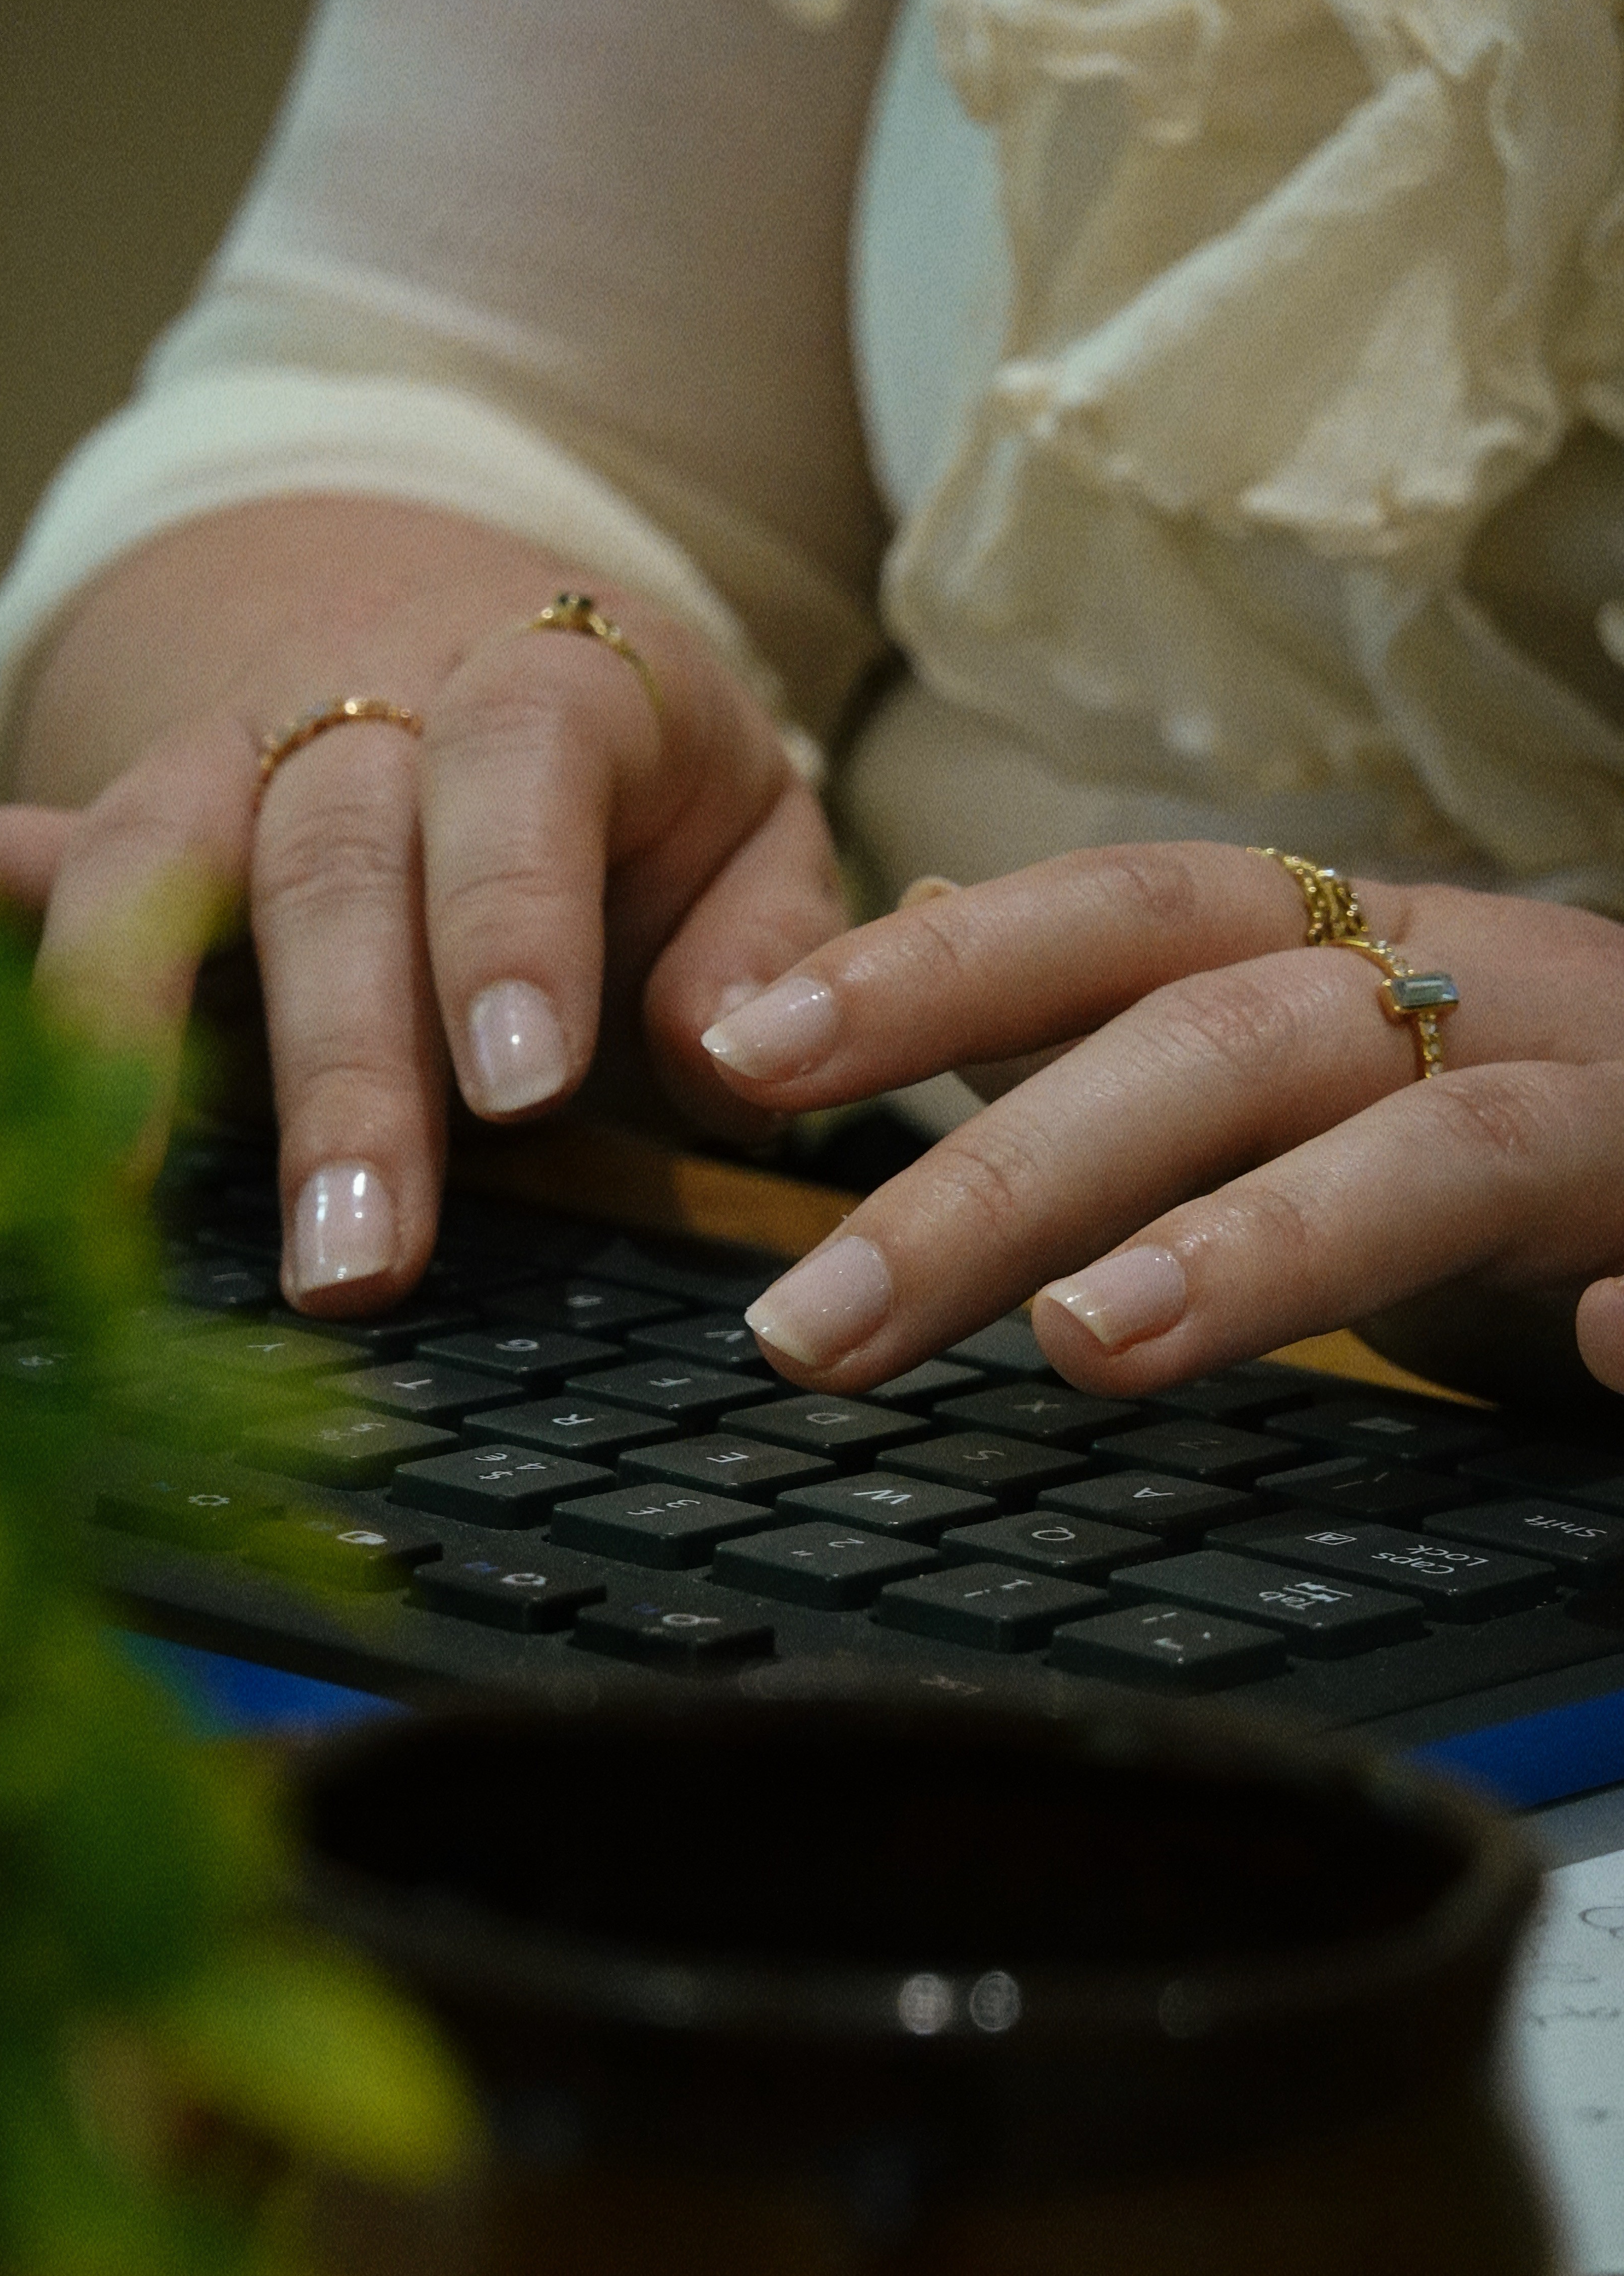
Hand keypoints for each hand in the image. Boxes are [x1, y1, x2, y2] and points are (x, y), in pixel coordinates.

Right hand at [0, 497, 843, 1308]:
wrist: (496, 651)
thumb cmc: (642, 782)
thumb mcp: (754, 829)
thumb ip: (769, 942)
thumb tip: (729, 1058)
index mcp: (549, 690)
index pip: (521, 772)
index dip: (511, 919)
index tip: (522, 1082)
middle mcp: (361, 713)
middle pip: (329, 863)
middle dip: (337, 1066)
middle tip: (357, 1255)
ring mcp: (222, 765)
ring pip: (149, 868)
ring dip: (129, 1038)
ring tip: (115, 1204)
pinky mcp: (130, 822)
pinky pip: (13, 848)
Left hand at [697, 842, 1623, 1396]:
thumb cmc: (1510, 1112)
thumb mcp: (1305, 1050)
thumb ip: (1123, 1011)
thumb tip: (920, 930)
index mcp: (1362, 957)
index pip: (1121, 919)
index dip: (934, 970)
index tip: (739, 1052)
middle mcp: (1485, 1006)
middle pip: (1230, 1046)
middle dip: (1008, 1177)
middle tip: (814, 1323)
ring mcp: (1618, 1121)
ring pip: (1444, 1159)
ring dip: (1266, 1244)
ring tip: (1094, 1343)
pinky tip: (1615, 1355)